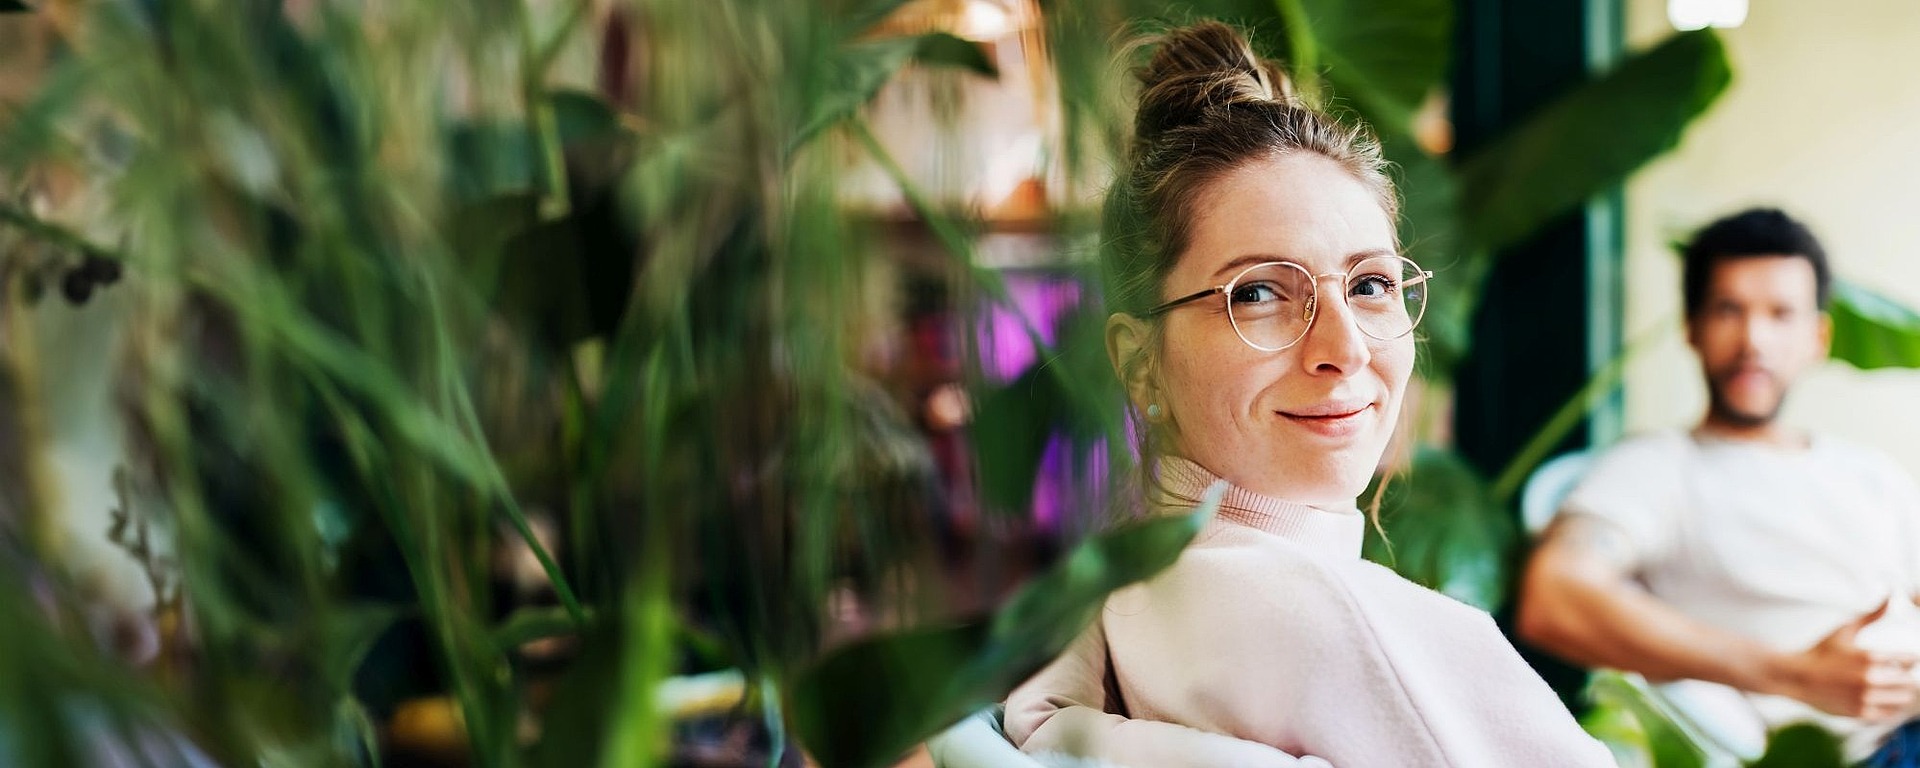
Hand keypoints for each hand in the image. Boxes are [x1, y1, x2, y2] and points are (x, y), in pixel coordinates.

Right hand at [1772, 600, 1919, 720]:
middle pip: (1910, 682)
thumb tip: (1888, 595)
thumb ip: (1870, 616)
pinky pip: (1890, 713)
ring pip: (1903, 699)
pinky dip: (1888, 706)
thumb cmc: (1819, 652)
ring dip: (1898, 692)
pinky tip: (1876, 698)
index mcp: (1869, 657)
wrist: (1795, 677)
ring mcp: (1865, 698)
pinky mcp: (1860, 713)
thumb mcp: (1843, 631)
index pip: (1910, 659)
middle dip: (1904, 676)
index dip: (1908, 659)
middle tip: (1893, 673)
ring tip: (1885, 687)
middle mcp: (1870, 679)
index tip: (1900, 659)